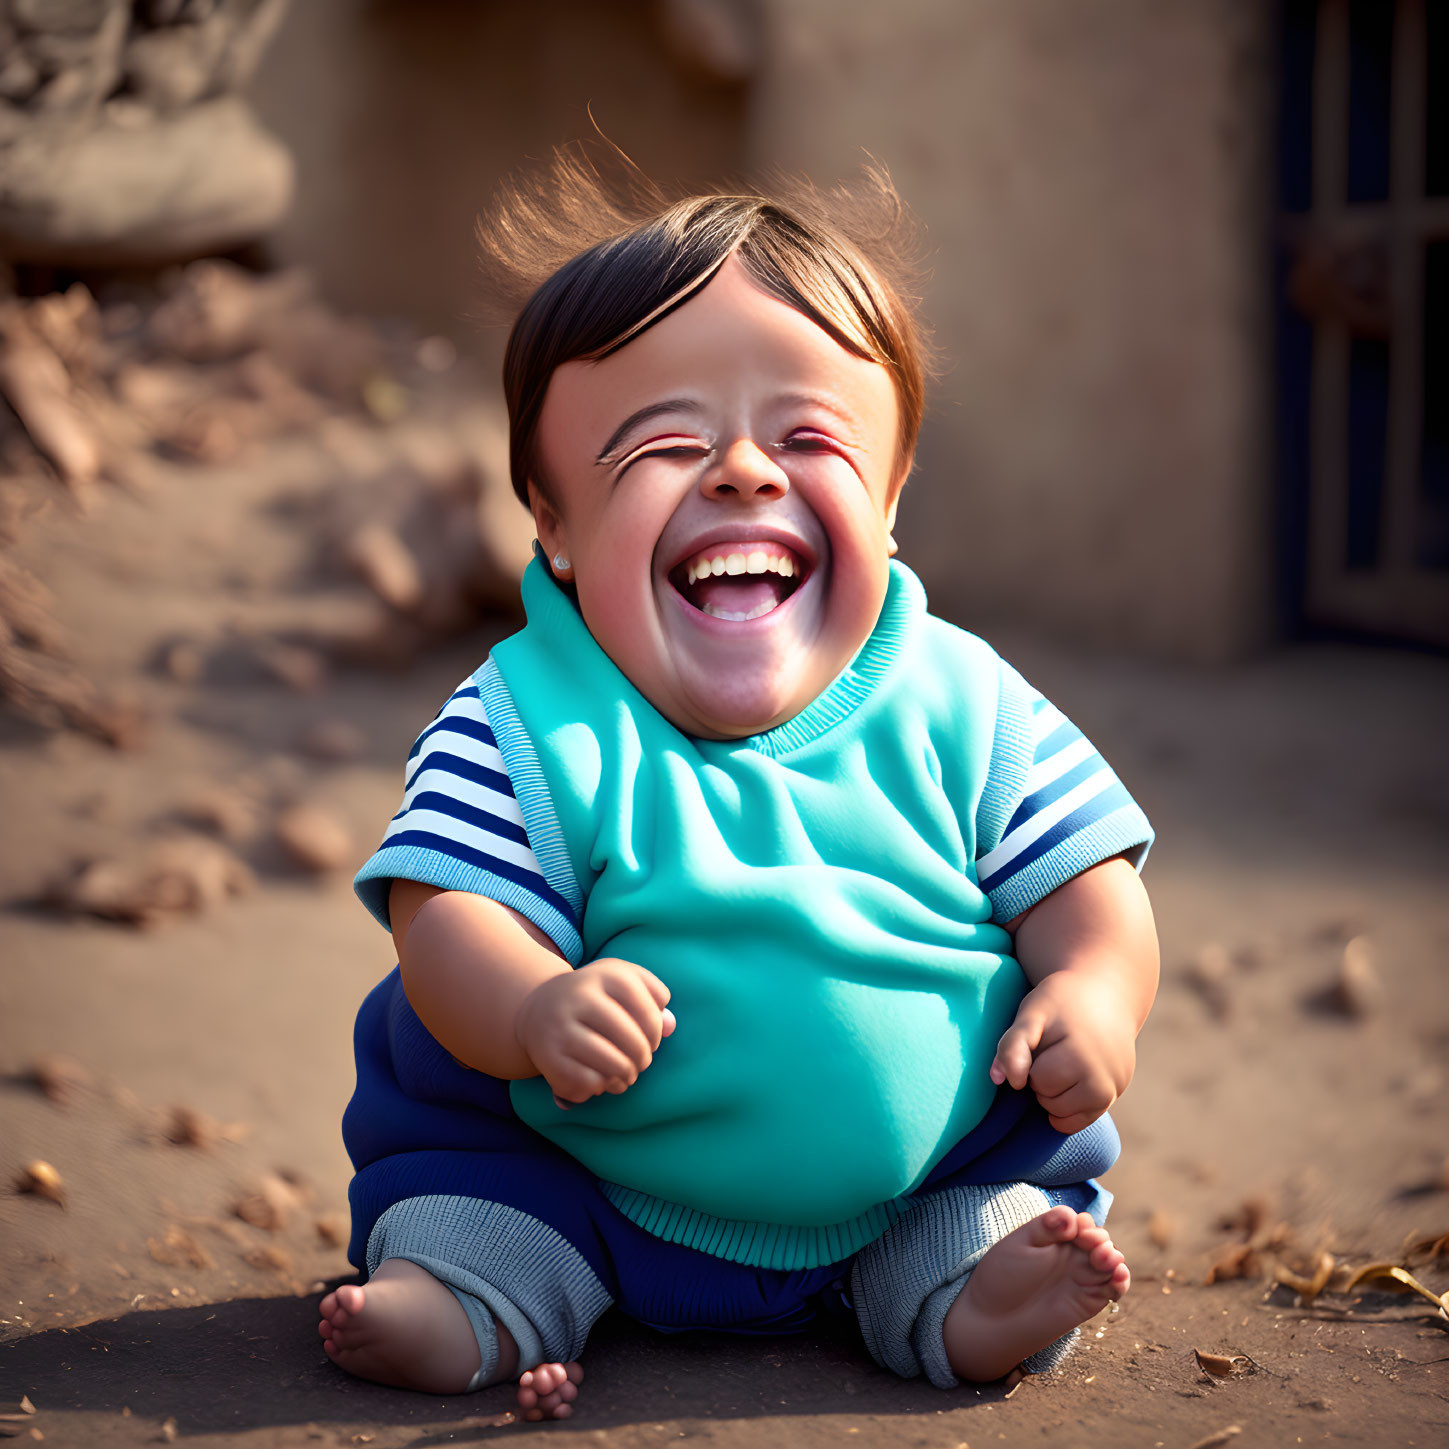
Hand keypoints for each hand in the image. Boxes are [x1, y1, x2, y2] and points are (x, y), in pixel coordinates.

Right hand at [514, 957, 674, 1106]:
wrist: (537, 1008)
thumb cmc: (594, 999)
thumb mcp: (623, 986)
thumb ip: (653, 1001)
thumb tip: (670, 1026)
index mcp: (607, 973)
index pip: (649, 1011)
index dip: (656, 1032)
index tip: (650, 1039)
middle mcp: (580, 995)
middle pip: (634, 1042)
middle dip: (643, 1059)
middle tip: (640, 1062)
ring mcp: (561, 1025)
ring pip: (614, 1065)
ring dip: (626, 1075)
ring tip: (625, 1073)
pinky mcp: (548, 1055)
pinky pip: (590, 1082)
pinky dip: (601, 1086)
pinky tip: (600, 1079)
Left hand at [989, 970, 1136, 1133]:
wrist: (1104, 995)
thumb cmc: (1060, 1004)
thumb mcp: (1032, 1012)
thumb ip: (1012, 1044)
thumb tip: (1001, 1081)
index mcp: (1079, 1048)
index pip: (1035, 1078)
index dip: (1027, 1061)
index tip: (1036, 1040)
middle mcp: (1101, 1071)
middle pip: (1047, 1097)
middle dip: (1039, 1078)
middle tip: (1051, 1050)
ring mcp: (1113, 1085)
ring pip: (1061, 1114)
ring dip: (1051, 1095)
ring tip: (1059, 1064)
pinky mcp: (1116, 1094)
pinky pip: (1081, 1122)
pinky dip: (1067, 1112)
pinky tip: (1065, 1088)